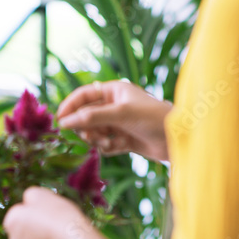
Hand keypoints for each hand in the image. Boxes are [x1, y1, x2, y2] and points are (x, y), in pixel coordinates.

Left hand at [4, 187, 91, 238]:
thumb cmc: (58, 215)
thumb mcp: (40, 194)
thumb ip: (29, 197)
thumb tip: (28, 202)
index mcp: (11, 222)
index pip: (19, 215)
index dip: (34, 213)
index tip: (48, 213)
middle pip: (24, 234)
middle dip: (35, 231)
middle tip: (54, 226)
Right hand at [57, 81, 171, 161]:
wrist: (179, 138)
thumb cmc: (152, 118)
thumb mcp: (120, 114)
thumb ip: (91, 117)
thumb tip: (64, 122)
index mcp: (114, 91)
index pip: (83, 95)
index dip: (70, 106)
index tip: (60, 120)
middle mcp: (114, 105)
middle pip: (86, 116)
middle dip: (86, 127)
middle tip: (90, 136)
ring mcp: (119, 123)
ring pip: (94, 132)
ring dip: (97, 139)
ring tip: (107, 142)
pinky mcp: (124, 139)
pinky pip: (105, 144)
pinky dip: (107, 147)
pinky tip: (117, 147)